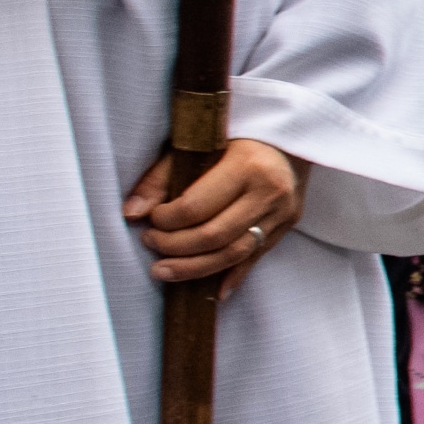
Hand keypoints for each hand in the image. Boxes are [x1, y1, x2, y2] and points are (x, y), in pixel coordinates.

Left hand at [125, 136, 304, 284]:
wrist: (292, 133)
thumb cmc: (237, 133)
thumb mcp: (198, 144)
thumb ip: (162, 177)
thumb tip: (132, 213)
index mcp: (247, 165)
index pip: (197, 207)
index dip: (167, 220)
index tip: (150, 219)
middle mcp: (269, 192)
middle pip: (215, 236)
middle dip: (175, 246)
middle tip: (151, 243)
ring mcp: (282, 212)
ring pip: (235, 253)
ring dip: (195, 269)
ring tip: (164, 271)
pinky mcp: (288, 225)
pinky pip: (256, 258)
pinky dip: (232, 276)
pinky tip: (213, 291)